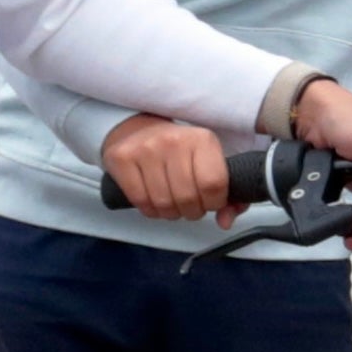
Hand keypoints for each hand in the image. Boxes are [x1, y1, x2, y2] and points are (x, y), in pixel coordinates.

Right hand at [104, 115, 231, 219]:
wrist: (138, 129)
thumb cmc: (180, 152)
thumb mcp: (209, 163)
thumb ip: (229, 196)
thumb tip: (225, 222)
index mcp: (202, 139)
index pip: (214, 183)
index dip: (214, 202)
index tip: (210, 202)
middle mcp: (174, 141)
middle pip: (188, 197)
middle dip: (192, 211)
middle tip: (190, 207)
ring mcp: (146, 149)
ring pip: (163, 203)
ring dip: (171, 213)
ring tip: (173, 204)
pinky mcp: (122, 158)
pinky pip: (140, 200)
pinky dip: (151, 211)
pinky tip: (155, 203)